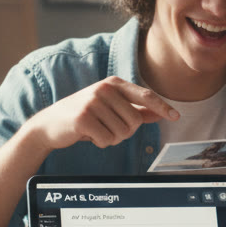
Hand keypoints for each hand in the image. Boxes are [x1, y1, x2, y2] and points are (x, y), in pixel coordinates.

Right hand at [27, 76, 177, 150]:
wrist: (50, 124)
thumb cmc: (84, 116)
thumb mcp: (110, 108)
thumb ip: (135, 110)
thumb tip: (159, 113)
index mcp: (113, 83)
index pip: (145, 95)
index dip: (162, 107)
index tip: (176, 117)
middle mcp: (104, 88)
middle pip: (135, 121)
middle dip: (124, 132)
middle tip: (107, 129)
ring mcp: (93, 101)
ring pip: (122, 132)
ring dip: (111, 138)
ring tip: (96, 130)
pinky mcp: (83, 117)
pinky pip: (107, 140)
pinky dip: (100, 143)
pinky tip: (88, 136)